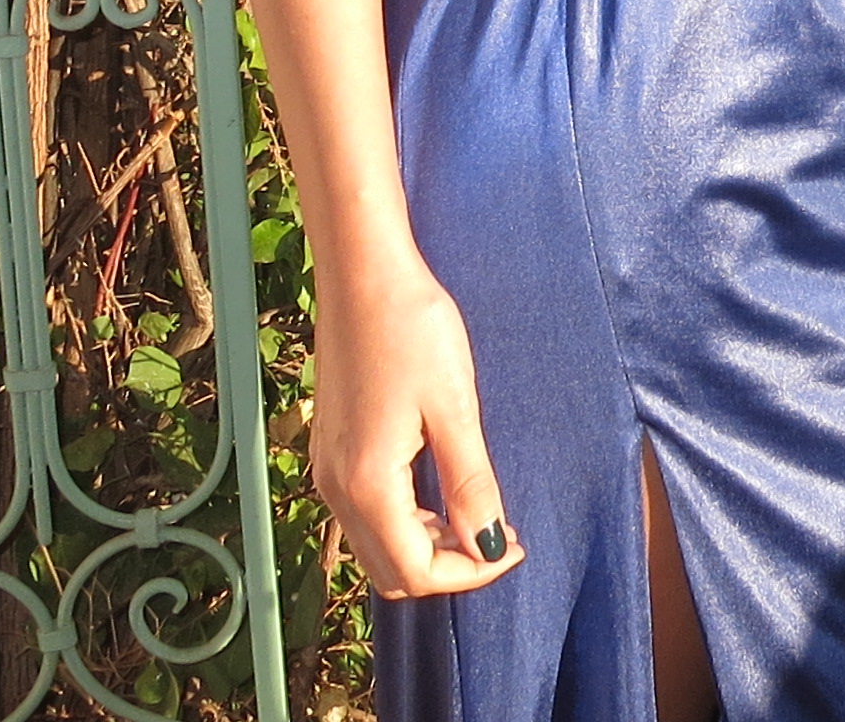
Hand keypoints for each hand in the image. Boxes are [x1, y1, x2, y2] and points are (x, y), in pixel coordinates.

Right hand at [314, 247, 522, 598]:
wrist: (362, 271)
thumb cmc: (412, 327)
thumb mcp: (454, 407)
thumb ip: (471, 484)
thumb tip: (490, 544)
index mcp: (368, 485)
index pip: (417, 571)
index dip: (472, 573)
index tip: (516, 545)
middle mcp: (336, 488)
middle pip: (390, 572)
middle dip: (448, 568)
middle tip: (500, 535)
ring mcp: (327, 470)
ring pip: (374, 547)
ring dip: (425, 548)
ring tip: (476, 514)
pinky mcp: (330, 449)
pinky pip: (363, 515)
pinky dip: (403, 523)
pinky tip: (438, 493)